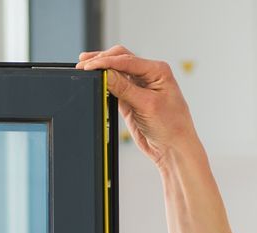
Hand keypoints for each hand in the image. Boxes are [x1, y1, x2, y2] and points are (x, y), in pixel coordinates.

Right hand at [75, 46, 202, 166]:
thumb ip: (124, 88)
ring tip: (84, 67)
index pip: (127, 60)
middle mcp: (149, 75)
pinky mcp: (132, 99)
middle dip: (101, 60)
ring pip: (116, 71)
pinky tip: (96, 80)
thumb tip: (105, 74)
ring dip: (101, 69)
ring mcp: (139, 86)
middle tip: (83, 65)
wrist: (173, 148)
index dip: (105, 61)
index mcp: (157, 70)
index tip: (89, 65)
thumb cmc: (171, 126)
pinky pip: (115, 86)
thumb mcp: (146, 105)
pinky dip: (104, 82)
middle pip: (120, 59)